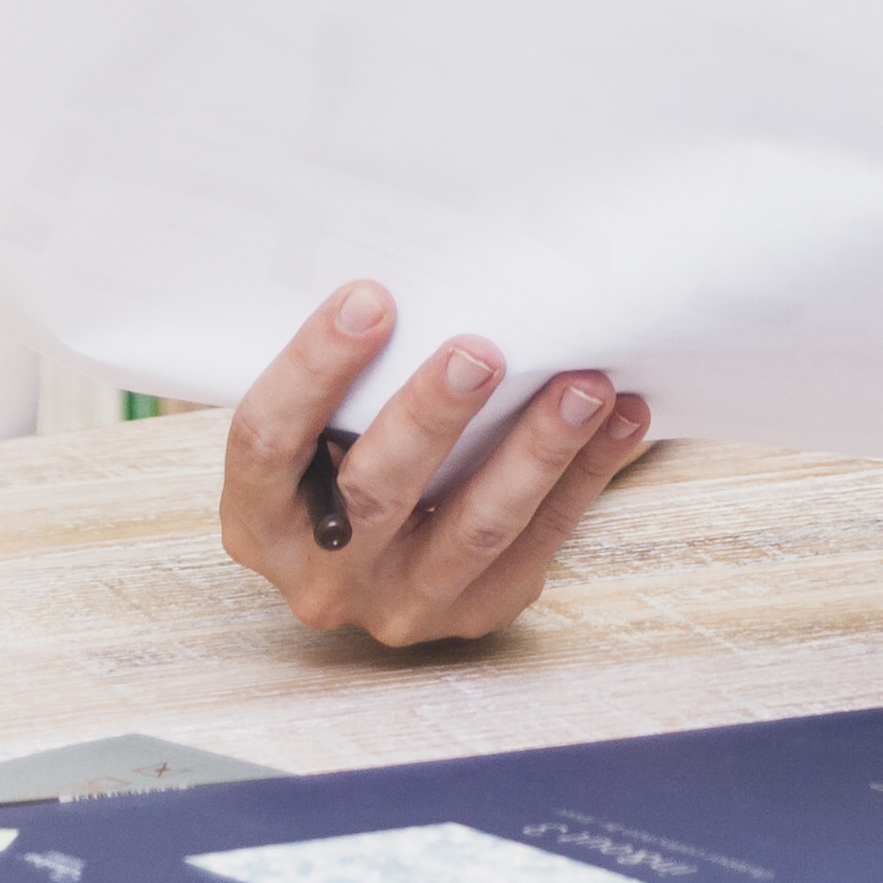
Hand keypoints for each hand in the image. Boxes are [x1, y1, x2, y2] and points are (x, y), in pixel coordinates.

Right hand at [216, 278, 651, 647]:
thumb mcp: (319, 430)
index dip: (314, 369)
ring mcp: (400, 605)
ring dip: (537, 450)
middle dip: (433, 416)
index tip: (370, 298)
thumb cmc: (350, 456)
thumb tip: (426, 268)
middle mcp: (322, 574)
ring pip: (477, 527)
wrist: (384, 557)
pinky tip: (623, 418)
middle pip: (375, 491)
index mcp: (259, 518)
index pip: (268, 441)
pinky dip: (586, 475)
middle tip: (482, 350)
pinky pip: (540, 542)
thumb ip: (349, 377)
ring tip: (585, 385)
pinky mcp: (475, 613)